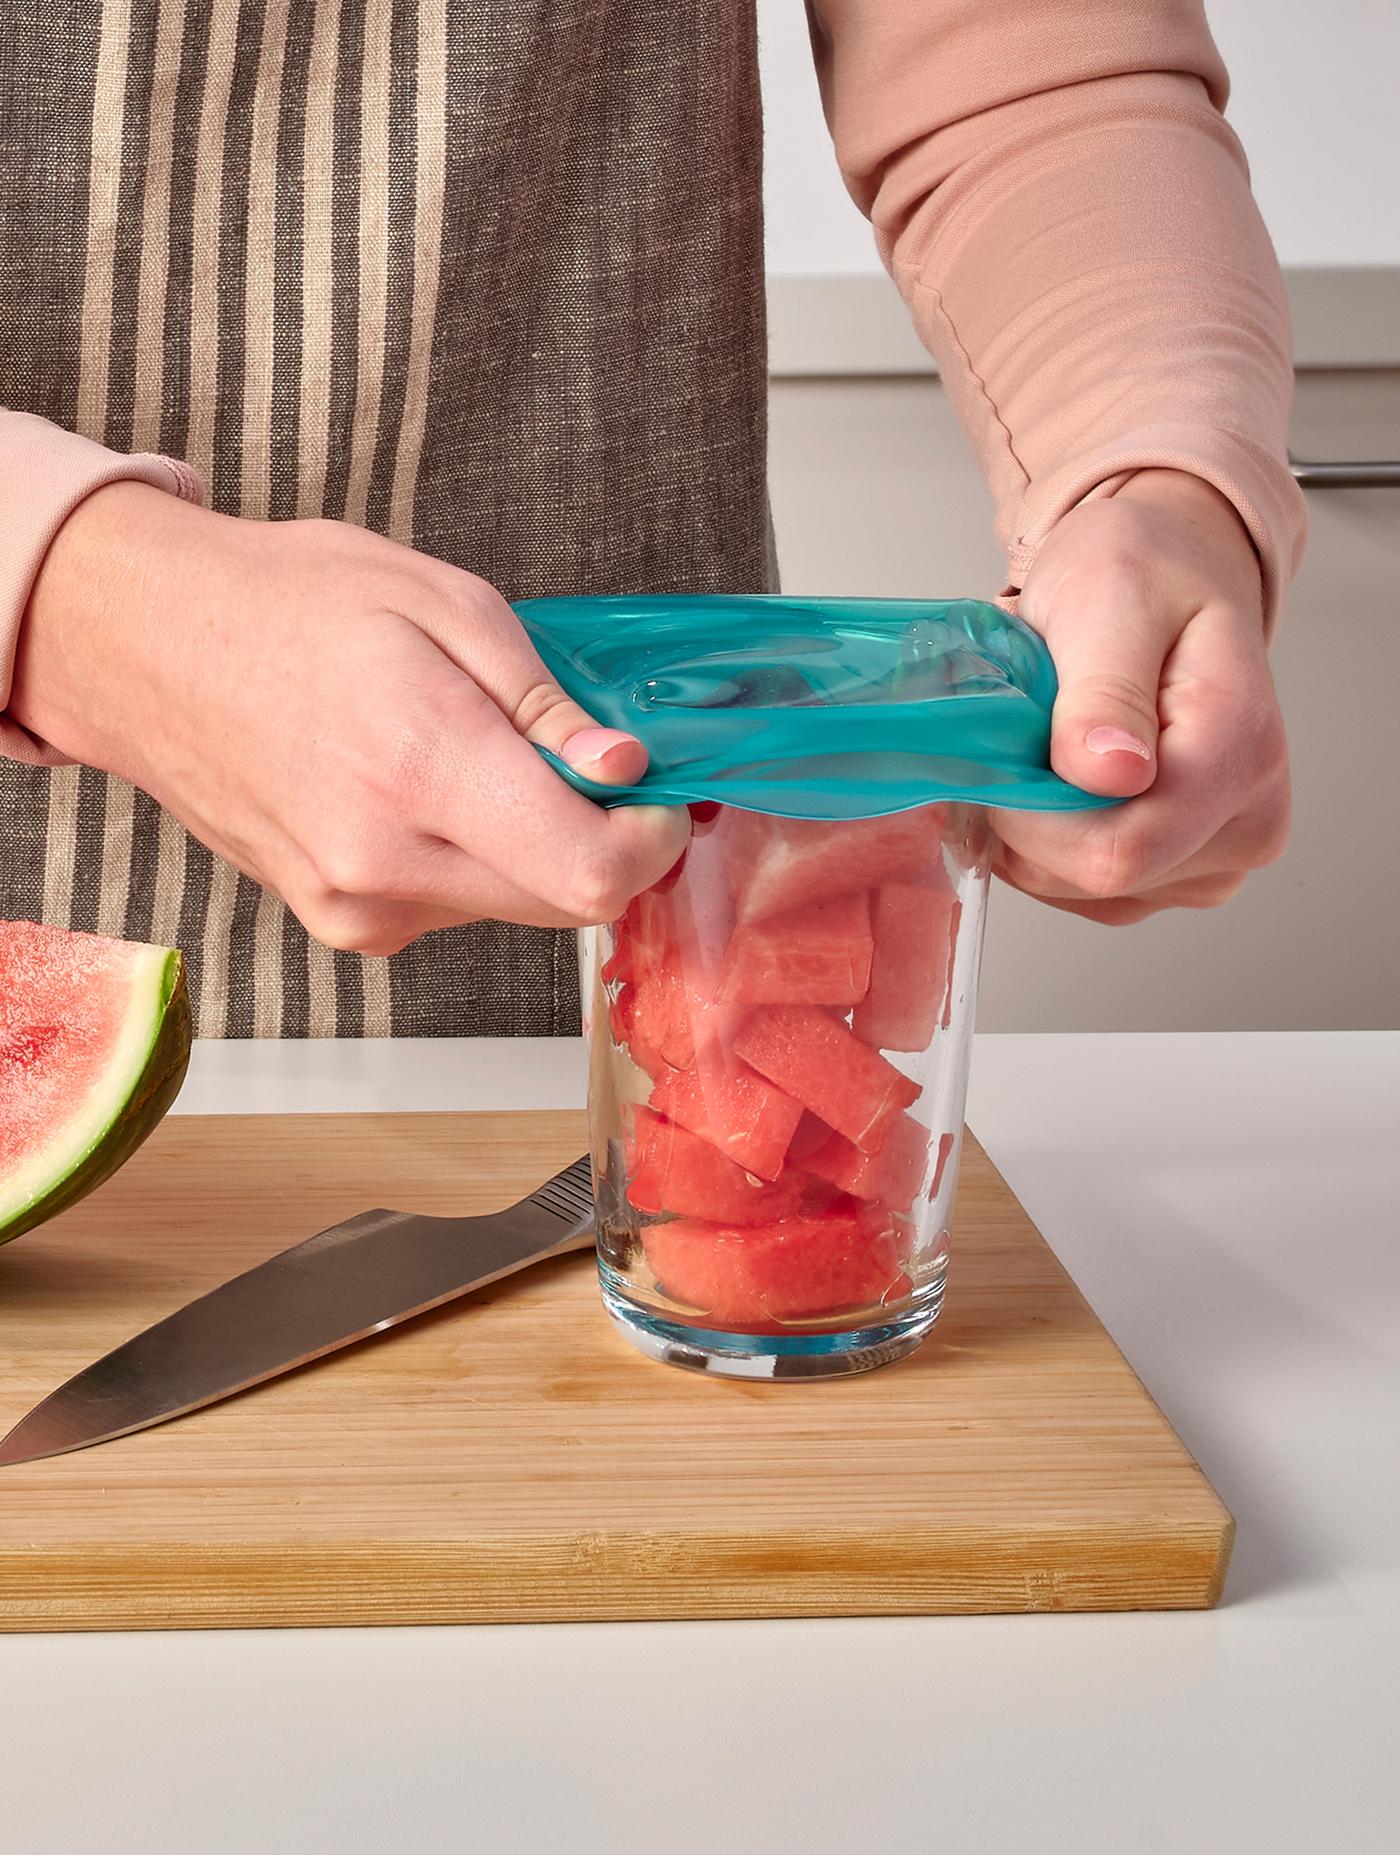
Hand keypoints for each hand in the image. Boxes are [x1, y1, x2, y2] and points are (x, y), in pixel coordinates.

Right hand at [13, 486, 688, 952]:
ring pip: (512, 903)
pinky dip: (471, 855)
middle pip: (564, 901)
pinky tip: (420, 787)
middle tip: (577, 757)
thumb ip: (545, 702)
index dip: (647, 842)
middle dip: (597, 836)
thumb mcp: (443, 602)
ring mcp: (356, 906)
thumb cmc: (288, 604)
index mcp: (420, 768)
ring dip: (528, 842)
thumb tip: (621, 772)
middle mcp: (386, 862)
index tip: (649, 794)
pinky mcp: (339, 921)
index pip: (590, 874)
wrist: (145, 648)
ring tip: (467, 750)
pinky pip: (453, 904)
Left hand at [990, 469, 1289, 923]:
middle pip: (1096, 877)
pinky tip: (1060, 776)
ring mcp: (1215, 858)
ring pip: (1080, 890)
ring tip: (1053, 741)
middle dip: (1029, 813)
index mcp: (1240, 750)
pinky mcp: (1179, 874)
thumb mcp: (1110, 597)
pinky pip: (1083, 891)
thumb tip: (1109, 773)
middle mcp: (1246, 820)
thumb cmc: (1147, 572)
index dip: (1034, 818)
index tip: (1005, 752)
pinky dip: (1047, 842)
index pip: (1119, 851)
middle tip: (1028, 729)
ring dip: (1033, 827)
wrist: (1172, 571)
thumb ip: (1106, 689)